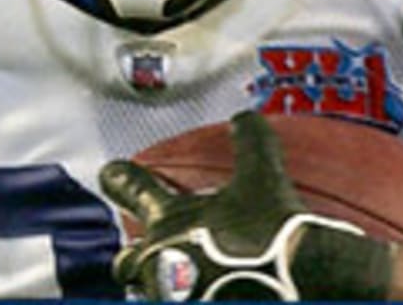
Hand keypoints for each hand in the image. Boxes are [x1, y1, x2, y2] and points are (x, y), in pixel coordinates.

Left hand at [99, 111, 392, 300]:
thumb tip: (244, 116)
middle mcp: (156, 262)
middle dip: (133, 258)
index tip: (110, 172)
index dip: (119, 178)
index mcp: (168, 221)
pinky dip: (183, 300)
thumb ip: (251, 143)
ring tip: (182, 285)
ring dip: (159, 286)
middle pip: (127, 261)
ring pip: (146, 291)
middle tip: (149, 255)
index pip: (131, 187)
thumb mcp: (263, 179)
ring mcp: (165, 295)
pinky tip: (206, 297)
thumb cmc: (271, 233)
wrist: (292, 283)